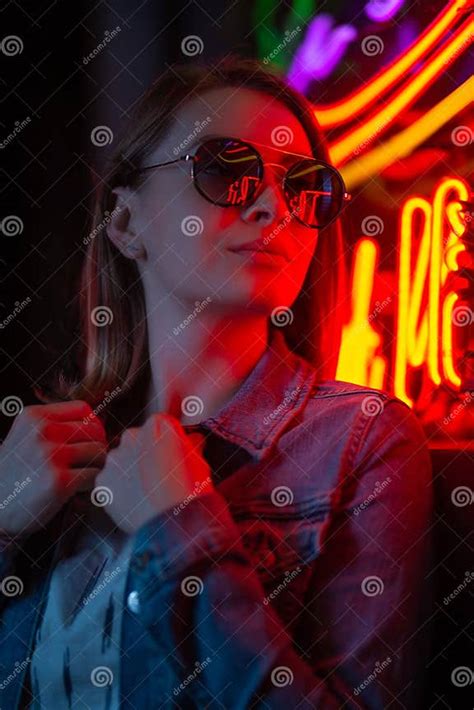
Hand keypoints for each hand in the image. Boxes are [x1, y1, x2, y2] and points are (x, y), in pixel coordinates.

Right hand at [0, 400, 106, 537]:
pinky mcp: (59, 481)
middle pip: (95, 430)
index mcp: (34, 416)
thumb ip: (54, 426)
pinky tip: (77, 489)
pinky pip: (94, 475)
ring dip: (96, 466)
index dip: (92, 424)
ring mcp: (51, 455)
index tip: (89, 439)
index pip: (83, 409)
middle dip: (97, 446)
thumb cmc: (13, 475)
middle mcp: (42, 431)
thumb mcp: (24, 437)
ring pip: (99, 452)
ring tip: (82, 475)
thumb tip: (96, 424)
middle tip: (89, 462)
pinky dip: (91, 484)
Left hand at [93, 413, 211, 534]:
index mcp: (159, 425)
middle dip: (145, 454)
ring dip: (130, 472)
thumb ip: (191, 444)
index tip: (171, 455)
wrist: (172, 524)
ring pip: (121, 461)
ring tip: (146, 493)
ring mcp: (114, 458)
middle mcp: (132, 435)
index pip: (160, 425)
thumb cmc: (191, 491)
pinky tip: (134, 502)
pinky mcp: (103, 481)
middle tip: (158, 477)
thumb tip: (192, 441)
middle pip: (137, 440)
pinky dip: (118, 490)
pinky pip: (110, 482)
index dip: (167, 442)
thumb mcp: (199, 461)